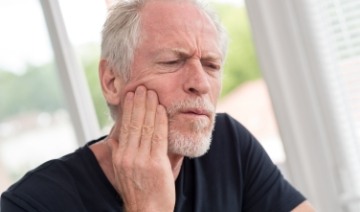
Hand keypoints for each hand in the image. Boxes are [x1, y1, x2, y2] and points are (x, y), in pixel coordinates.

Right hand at [107, 86, 174, 211]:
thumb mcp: (122, 171)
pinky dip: (159, 121)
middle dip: (138, 103)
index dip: (128, 109)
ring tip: (151, 93)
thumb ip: (120, 152)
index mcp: (119, 156)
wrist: (147, 211)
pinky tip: (161, 109)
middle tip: (142, 87)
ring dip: (149, 107)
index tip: (131, 95)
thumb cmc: (138, 190)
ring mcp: (141, 159)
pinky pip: (158, 136)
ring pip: (145, 127)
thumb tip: (116, 137)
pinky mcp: (155, 163)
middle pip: (133, 123)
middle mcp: (127, 156)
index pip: (124, 127)